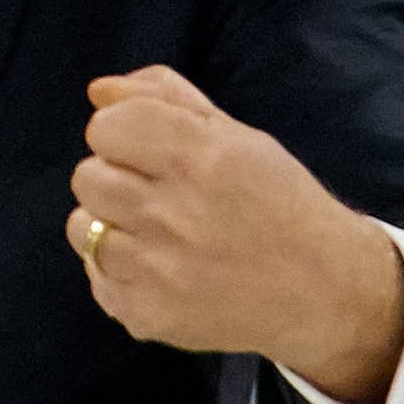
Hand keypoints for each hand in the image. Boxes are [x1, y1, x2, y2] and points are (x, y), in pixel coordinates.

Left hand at [69, 66, 403, 403]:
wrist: (322, 289)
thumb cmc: (280, 203)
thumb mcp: (240, 137)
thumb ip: (168, 100)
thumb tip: (98, 90)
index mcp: (199, 157)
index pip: (106, 127)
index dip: (124, 135)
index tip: (152, 151)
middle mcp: (173, 211)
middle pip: (87, 176)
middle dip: (117, 179)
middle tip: (159, 195)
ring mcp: (156, 268)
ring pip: (81, 228)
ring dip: (113, 226)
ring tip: (156, 234)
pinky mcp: (146, 313)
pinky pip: (95, 277)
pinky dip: (120, 270)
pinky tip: (161, 268)